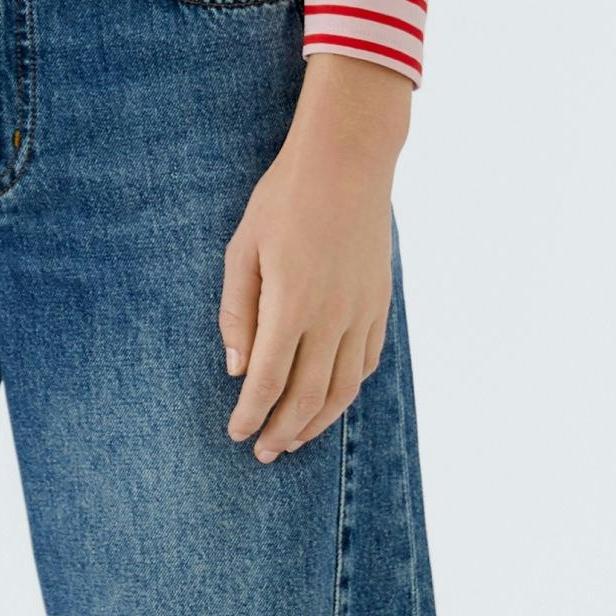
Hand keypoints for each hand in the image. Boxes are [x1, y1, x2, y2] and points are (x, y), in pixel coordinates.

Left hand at [220, 50, 414, 460]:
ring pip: (343, 388)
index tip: (237, 434)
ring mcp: (361, 313)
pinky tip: (331, 400)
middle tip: (263, 452)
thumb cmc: (284, 200)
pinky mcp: (380, 304)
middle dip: (282, 431)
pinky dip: (348, 390)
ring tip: (295, 440)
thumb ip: (238, 313)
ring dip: (318, 421)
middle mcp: (330, 318)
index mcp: (290, 305)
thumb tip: (235, 368)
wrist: (347, 163)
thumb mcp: (243, 250)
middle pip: (306, 396)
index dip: (251, 415)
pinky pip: (367, 362)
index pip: (266, 380)